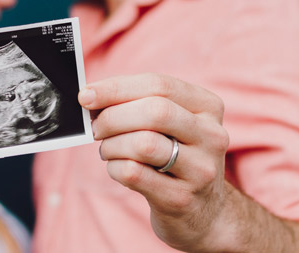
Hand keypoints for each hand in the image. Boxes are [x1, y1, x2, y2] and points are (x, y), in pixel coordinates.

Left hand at [80, 73, 233, 250]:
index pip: (159, 85)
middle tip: (95, 128)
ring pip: (143, 144)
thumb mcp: (171, 126)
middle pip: (154, 112)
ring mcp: (200, 170)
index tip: (86, 95)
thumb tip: (92, 96)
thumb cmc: (176, 157)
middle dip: (113, 117)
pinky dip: (114, 168)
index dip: (116, 88)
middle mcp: (212, 136)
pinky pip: (134, 174)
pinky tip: (117, 168)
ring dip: (112, 145)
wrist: (204, 213)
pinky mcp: (181, 198)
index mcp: (208, 108)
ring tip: (107, 150)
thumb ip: (138, 104)